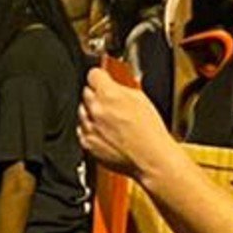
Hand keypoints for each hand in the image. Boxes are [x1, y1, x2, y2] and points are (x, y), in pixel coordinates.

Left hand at [79, 61, 176, 177]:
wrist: (150, 158)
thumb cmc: (149, 132)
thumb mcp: (141, 98)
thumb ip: (121, 88)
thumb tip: (113, 83)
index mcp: (109, 94)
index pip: (93, 74)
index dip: (100, 77)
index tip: (103, 79)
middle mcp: (95, 110)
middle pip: (86, 93)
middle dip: (97, 95)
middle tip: (112, 104)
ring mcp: (89, 127)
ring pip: (83, 112)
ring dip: (93, 113)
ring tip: (112, 121)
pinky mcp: (87, 143)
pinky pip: (83, 131)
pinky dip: (91, 130)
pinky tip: (108, 133)